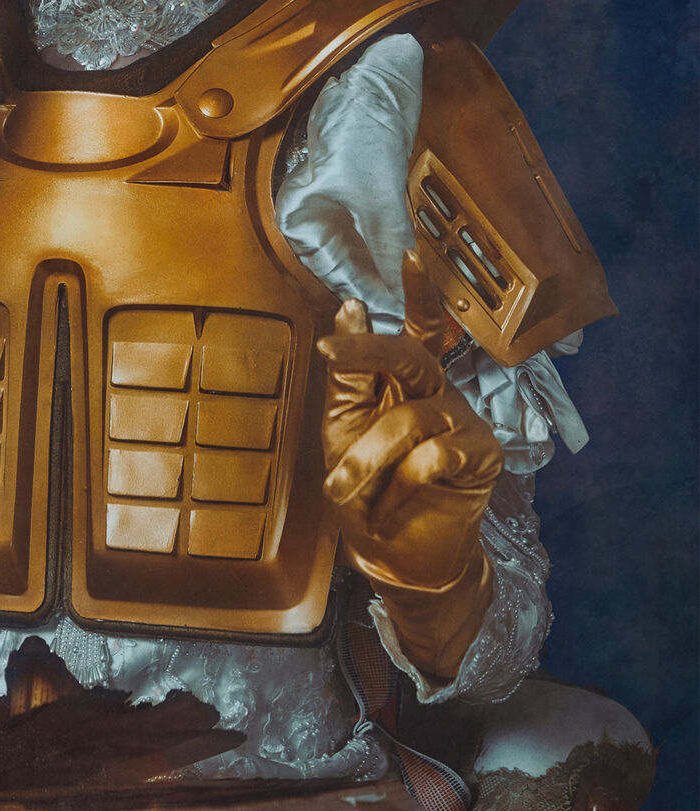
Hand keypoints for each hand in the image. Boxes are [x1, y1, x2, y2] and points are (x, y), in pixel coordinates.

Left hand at [318, 250, 501, 680]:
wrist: (397, 557)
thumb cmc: (366, 489)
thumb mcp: (343, 428)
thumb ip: (350, 375)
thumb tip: (353, 309)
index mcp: (406, 382)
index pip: (416, 329)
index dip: (419, 292)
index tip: (412, 253)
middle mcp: (438, 392)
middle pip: (412, 355)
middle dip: (368, 352)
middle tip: (328, 352)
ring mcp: (463, 421)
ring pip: (409, 419)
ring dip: (366, 458)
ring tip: (344, 488)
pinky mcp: (481, 456)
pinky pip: (434, 454)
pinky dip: (403, 482)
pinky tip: (398, 500)